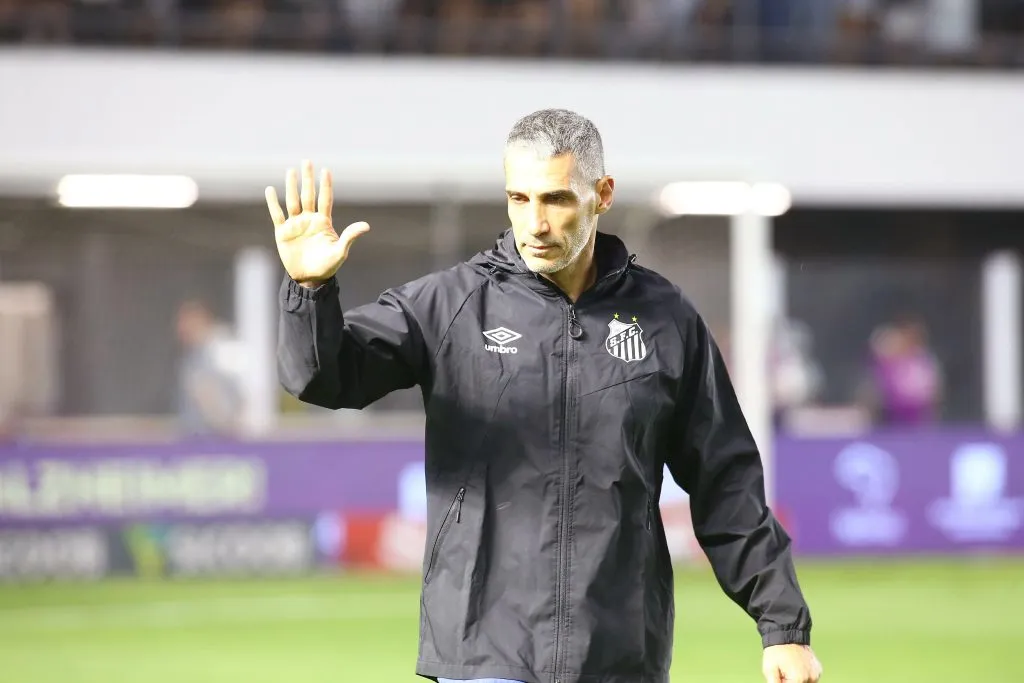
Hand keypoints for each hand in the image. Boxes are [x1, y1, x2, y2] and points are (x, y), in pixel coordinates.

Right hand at [266, 159, 369, 287]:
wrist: (309, 279)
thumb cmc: (327, 266)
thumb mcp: (340, 252)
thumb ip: (350, 237)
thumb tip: (366, 226)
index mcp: (324, 222)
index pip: (325, 199)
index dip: (325, 185)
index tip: (326, 171)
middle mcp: (309, 219)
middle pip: (308, 195)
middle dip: (308, 179)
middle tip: (307, 161)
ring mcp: (296, 224)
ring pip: (293, 201)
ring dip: (291, 186)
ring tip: (290, 171)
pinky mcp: (283, 232)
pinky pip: (277, 215)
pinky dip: (273, 203)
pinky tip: (270, 190)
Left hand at [762, 644, 821, 682]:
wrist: (787, 634)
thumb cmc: (776, 652)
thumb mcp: (769, 669)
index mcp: (798, 679)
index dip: (783, 682)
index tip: (780, 676)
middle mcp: (810, 678)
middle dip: (790, 681)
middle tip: (784, 671)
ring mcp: (816, 674)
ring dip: (798, 680)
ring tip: (790, 668)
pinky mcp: (818, 670)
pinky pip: (810, 678)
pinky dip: (804, 676)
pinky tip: (797, 666)